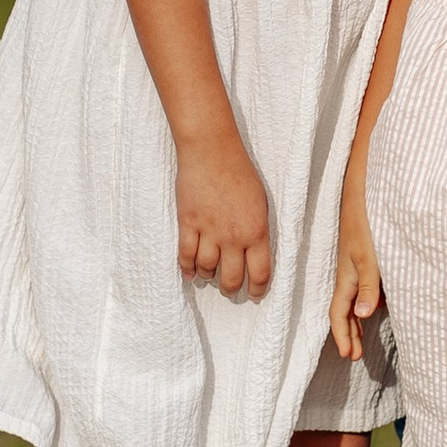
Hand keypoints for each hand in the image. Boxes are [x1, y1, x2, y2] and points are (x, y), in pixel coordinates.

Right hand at [174, 131, 273, 298]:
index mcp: (257, 231)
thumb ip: (258, 229)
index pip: (259, 273)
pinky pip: (186, 255)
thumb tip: (255, 251)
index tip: (255, 295)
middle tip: (230, 289)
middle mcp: (233, 236)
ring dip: (208, 276)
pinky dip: (187, 268)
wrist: (212, 151)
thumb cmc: (240, 171)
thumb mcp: (261, 202)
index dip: (258, 289)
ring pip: (207, 269)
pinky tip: (190, 272)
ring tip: (210, 276)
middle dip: (231, 289)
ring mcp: (208, 231)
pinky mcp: (188, 223)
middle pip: (231, 278)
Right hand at [329, 198, 383, 361]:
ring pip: (354, 298)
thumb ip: (368, 286)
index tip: (350, 356)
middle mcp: (348, 273)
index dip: (343, 335)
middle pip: (346, 310)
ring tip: (363, 336)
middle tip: (356, 355)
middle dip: (350, 333)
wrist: (363, 191)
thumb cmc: (365, 224)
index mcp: (346, 277)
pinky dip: (366, 301)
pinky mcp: (364, 255)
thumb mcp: (370, 258)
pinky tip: (377, 302)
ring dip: (357, 319)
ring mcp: (355, 264)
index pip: (340, 313)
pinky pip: (363, 285)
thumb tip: (363, 316)